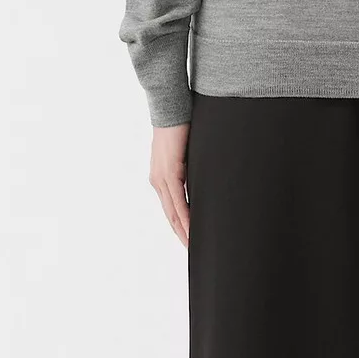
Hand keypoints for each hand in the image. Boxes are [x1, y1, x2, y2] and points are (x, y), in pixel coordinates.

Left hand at [149, 123, 190, 246]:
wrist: (172, 107)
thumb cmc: (181, 125)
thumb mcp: (186, 152)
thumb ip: (189, 168)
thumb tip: (202, 178)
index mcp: (160, 176)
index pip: (170, 207)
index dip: (180, 225)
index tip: (190, 239)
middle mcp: (157, 180)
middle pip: (169, 215)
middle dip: (181, 233)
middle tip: (192, 250)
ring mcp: (161, 178)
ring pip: (172, 211)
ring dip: (183, 230)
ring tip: (193, 245)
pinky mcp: (169, 172)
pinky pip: (177, 201)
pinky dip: (185, 216)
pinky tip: (192, 228)